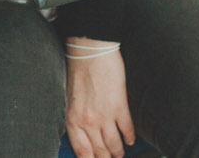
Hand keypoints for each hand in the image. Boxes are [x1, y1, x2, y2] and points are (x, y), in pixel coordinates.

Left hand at [65, 39, 134, 157]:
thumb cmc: (77, 69)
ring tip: (120, 154)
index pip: (82, 152)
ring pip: (114, 145)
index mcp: (72, 119)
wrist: (89, 50)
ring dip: (118, 152)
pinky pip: (126, 129)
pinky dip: (129, 137)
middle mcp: (87, 121)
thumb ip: (74, 117)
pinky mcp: (119, 107)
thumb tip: (81, 132)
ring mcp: (104, 115)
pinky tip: (130, 140)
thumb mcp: (69, 98)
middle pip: (99, 151)